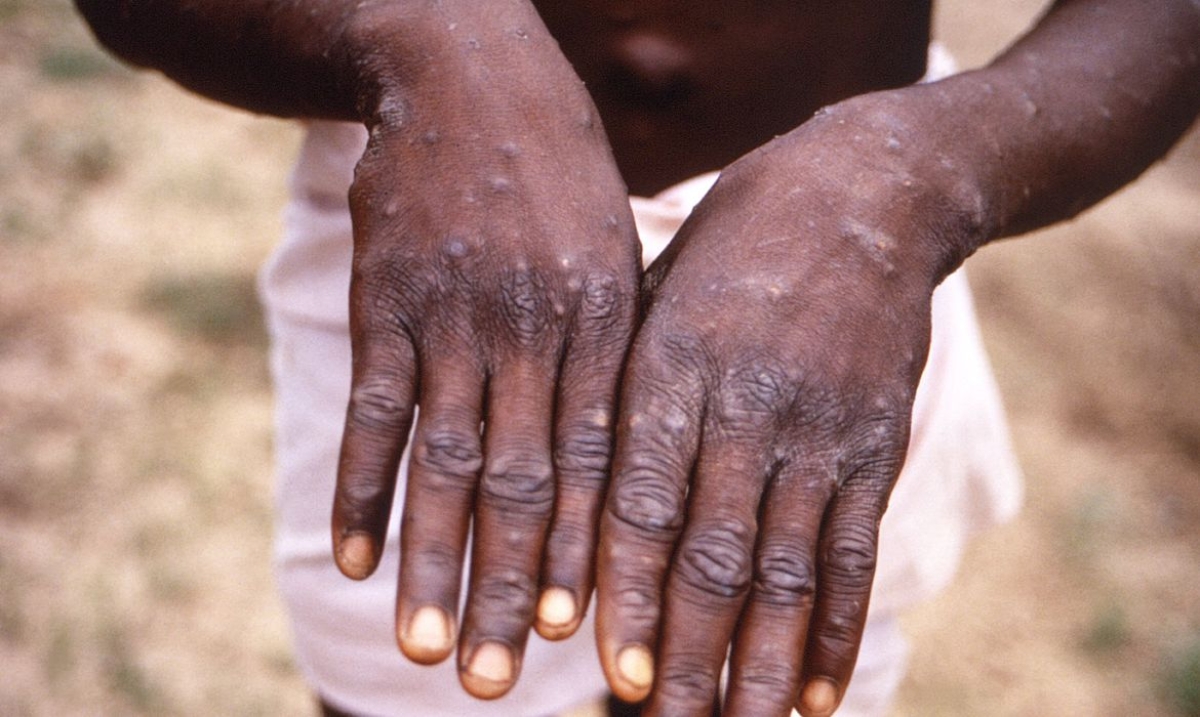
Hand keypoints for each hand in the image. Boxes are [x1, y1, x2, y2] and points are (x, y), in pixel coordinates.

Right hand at [329, 14, 639, 699]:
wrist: (469, 76)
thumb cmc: (558, 177)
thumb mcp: (615, 251)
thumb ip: (616, 350)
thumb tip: (627, 460)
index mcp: (603, 324)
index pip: (600, 463)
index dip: (589, 555)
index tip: (583, 639)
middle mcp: (532, 331)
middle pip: (524, 484)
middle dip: (513, 588)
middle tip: (502, 683)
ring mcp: (454, 317)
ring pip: (444, 463)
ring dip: (433, 563)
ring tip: (426, 651)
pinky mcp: (386, 303)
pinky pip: (372, 411)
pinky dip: (360, 488)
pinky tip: (351, 559)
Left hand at [595, 92, 980, 715]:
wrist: (864, 193)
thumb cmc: (730, 247)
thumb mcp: (653, 292)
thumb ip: (618, 389)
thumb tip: (565, 502)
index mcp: (672, 365)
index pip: (641, 502)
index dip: (627, 594)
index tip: (608, 675)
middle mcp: (747, 406)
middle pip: (713, 555)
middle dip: (686, 656)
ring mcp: (819, 429)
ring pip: (786, 571)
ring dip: (759, 666)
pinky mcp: (875, 443)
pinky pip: (855, 553)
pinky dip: (838, 632)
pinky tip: (816, 697)